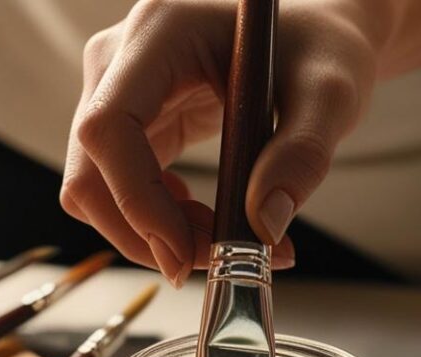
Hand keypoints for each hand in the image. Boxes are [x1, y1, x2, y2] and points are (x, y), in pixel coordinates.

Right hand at [61, 0, 390, 285]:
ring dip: (149, 234)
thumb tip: (263, 226)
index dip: (136, 200)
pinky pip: (116, 191)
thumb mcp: (330, 94)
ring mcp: (119, 94)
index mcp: (160, 33)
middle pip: (90, 172)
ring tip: (216, 238)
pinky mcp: (133, 125)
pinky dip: (153, 223)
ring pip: (96, 191)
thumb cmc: (319, 48)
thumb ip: (302, 155)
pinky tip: (198, 218)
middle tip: (212, 259)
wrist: (311, 39)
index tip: (184, 252)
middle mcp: (121, 61)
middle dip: (144, 233)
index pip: (109, 126)